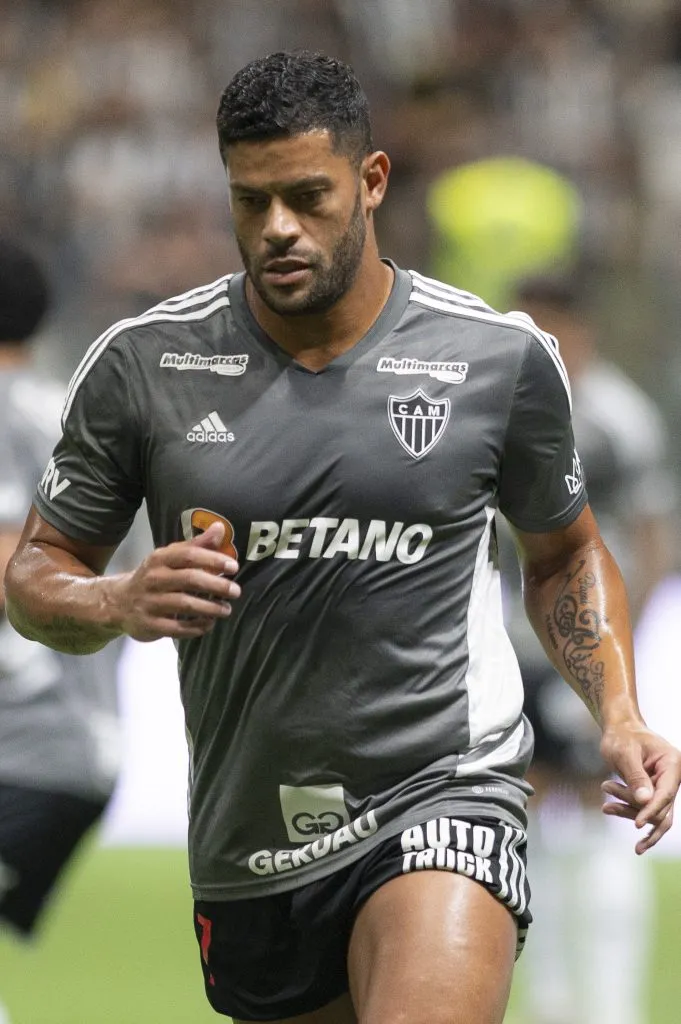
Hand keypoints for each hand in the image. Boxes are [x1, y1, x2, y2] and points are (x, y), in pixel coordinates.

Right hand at [111, 521, 240, 641]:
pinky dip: (196, 627)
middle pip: (190, 579)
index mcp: (160, 559)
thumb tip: (220, 528)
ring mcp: (150, 602)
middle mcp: (154, 578)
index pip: (188, 555)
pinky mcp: (150, 625)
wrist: (118, 602)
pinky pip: (177, 628)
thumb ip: (196, 545)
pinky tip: (209, 624)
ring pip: (185, 604)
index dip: (212, 560)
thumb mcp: (170, 557)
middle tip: (236, 591)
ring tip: (226, 609)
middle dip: (217, 585)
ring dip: (210, 608)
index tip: (232, 567)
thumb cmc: (154, 576)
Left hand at [600, 723, 680, 853]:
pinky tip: (610, 809)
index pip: (666, 794)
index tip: (637, 824)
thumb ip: (636, 776)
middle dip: (633, 805)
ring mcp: (664, 786)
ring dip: (627, 809)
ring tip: (605, 790)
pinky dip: (627, 810)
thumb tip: (645, 801)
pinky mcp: (654, 793)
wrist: (619, 730)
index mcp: (672, 763)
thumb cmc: (622, 736)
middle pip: (660, 807)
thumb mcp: (625, 753)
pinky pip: (644, 809)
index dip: (651, 810)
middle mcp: (673, 776)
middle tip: (606, 785)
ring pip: (652, 813)